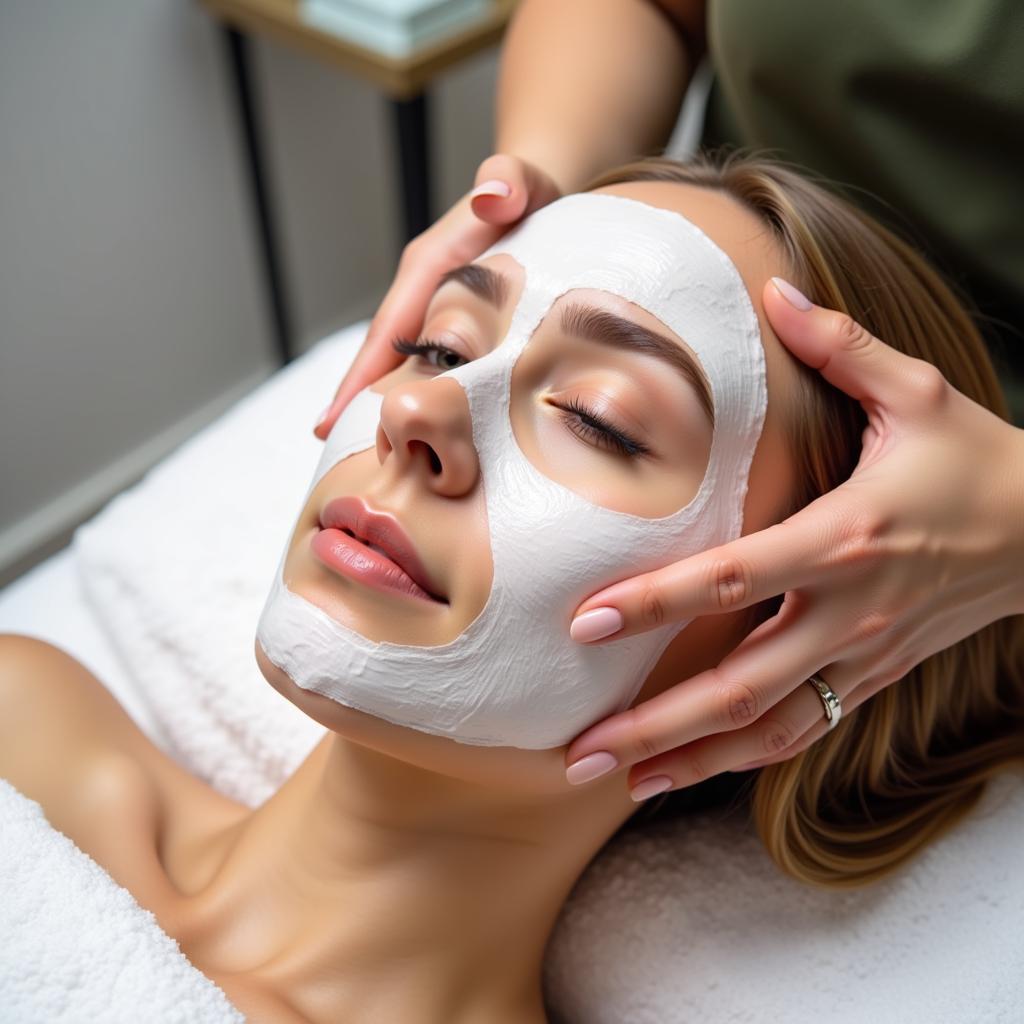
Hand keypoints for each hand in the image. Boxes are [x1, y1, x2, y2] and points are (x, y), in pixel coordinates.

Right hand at [313, 155, 561, 438]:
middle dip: (356, 400)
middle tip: (334, 449)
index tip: (329, 420)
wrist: (538, 191)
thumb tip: (492, 196)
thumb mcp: (525, 181)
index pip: (386, 328)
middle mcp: (422, 289)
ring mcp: (435, 305)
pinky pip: (430, 360)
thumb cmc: (530, 189)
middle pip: (382, 352)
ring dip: (385, 402)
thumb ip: (510, 179)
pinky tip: (420, 428)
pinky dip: (420, 392)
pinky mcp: (454, 318)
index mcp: (429, 265)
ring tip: (371, 453)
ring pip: (403, 361)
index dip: (359, 376)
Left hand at [563, 278, 1023, 799]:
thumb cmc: (976, 460)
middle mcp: (848, 612)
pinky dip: (741, 758)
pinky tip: (687, 771)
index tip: (584, 622)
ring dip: (689, 761)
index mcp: (846, 538)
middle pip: (739, 685)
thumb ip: (839, 346)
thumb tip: (774, 288)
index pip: (732, 578)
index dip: (657, 601)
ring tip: (615, 782)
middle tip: (576, 750)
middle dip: (653, 723)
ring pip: (768, 730)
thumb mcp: (916, 393)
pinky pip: (802, 732)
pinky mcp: (873, 678)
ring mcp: (863, 658)